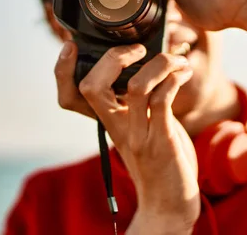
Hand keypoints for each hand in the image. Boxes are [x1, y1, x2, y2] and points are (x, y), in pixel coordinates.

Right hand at [55, 42, 199, 232]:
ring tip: (176, 58)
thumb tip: (146, 63)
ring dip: (158, 63)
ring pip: (134, 87)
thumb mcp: (140, 127)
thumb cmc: (158, 159)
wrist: (169, 202)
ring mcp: (137, 135)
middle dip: (112, 57)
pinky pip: (162, 101)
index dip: (63, 70)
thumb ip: (138, 101)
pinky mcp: (160, 141)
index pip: (69, 96)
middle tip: (138, 48)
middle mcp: (115, 127)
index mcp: (106, 121)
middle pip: (91, 87)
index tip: (71, 46)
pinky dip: (173, 80)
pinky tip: (183, 74)